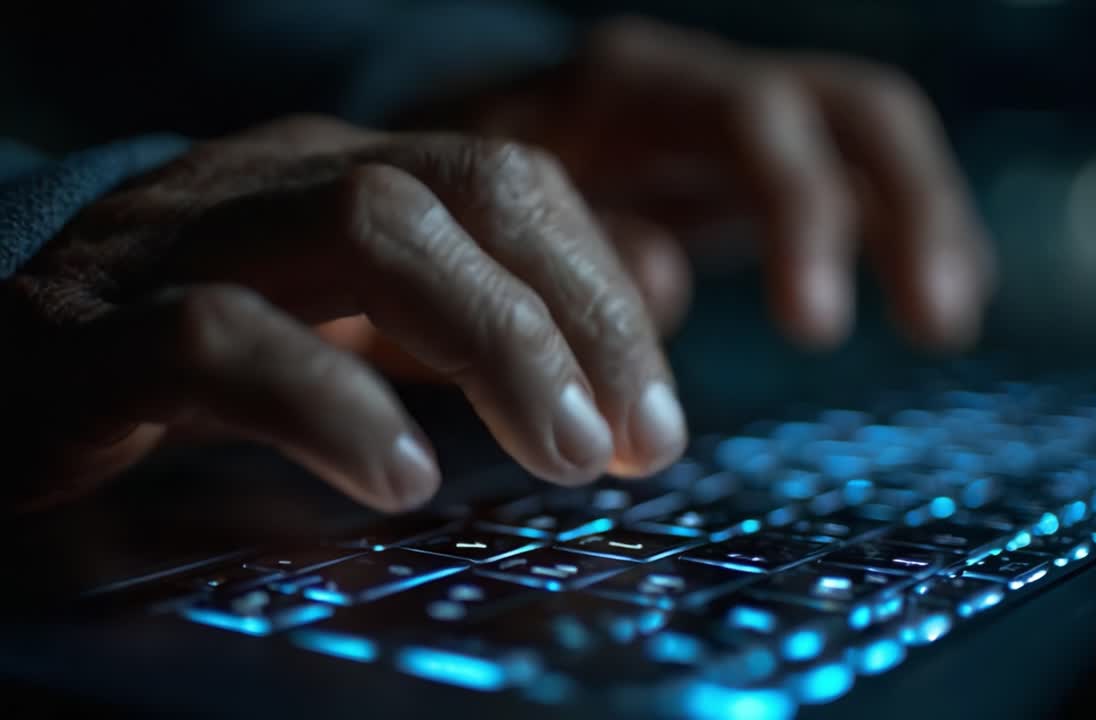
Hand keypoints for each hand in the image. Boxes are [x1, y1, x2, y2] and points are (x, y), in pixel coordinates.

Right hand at [0, 116, 685, 511]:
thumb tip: (662, 272)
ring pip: (366, 227)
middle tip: (636, 444)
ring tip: (562, 455)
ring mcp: (180, 242)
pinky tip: (401, 479)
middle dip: (575, 315)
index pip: (512, 184)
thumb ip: (505, 298)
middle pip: (463, 189)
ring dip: (492, 343)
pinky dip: (331, 404)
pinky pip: (222, 340)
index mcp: (345, 176)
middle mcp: (273, 183)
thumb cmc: (196, 350)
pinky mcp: (88, 337)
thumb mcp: (371, 320)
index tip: (657, 420)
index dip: (603, 293)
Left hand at [457, 17, 996, 347]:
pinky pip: (858, 181)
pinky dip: (903, 233)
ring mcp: (740, 123)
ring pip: (872, 137)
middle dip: (905, 209)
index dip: (803, 214)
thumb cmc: (459, 203)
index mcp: (628, 86)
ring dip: (926, 220)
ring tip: (947, 318)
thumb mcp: (485, 223)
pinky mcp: (759, 169)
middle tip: (933, 322)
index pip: (754, 119)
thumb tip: (659, 272)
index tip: (815, 330)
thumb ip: (565, 245)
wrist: (448, 160)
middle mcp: (701, 87)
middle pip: (850, 110)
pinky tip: (933, 299)